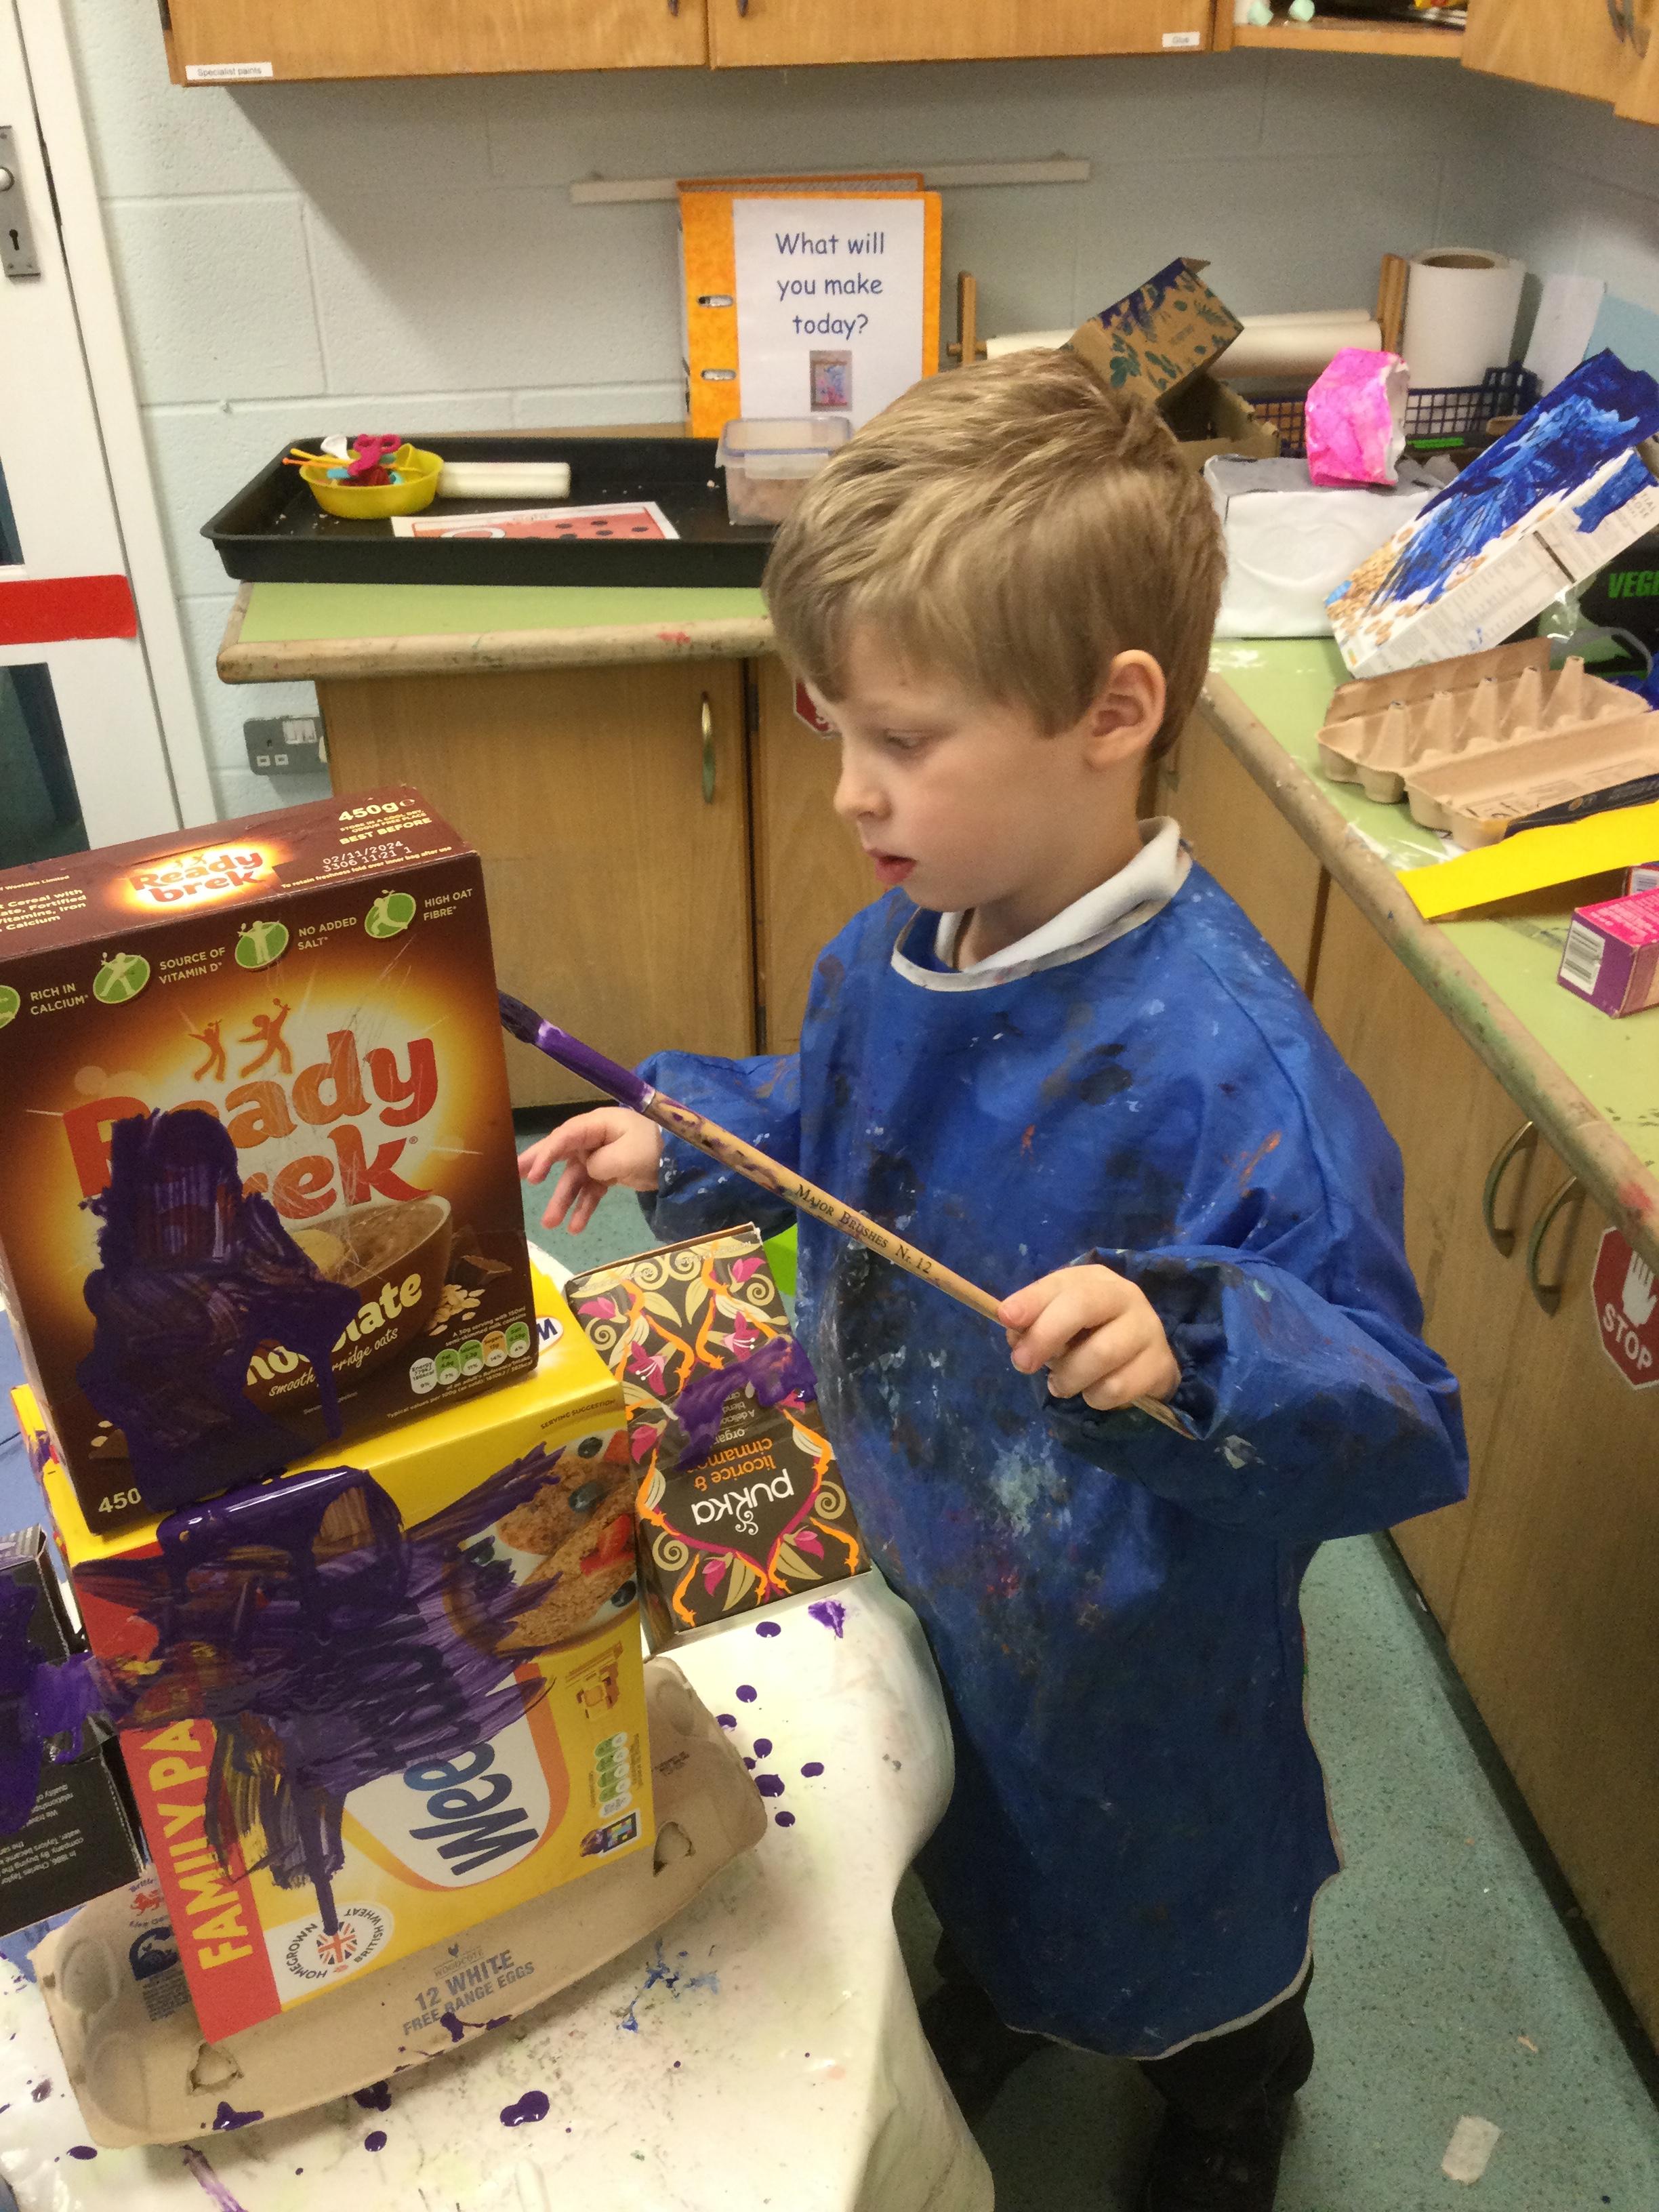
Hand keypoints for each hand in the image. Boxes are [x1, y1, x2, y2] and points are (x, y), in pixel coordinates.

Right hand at [518, 1109, 661, 1234]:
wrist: (684, 1162)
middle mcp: (595, 1138)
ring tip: (549, 1224)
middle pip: (562, 1153)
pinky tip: (575, 1227)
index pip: (565, 1138)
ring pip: (576, 1179)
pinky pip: (591, 1191)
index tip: (532, 1176)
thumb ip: (600, 1163)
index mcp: (598, 1125)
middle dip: (541, 1167)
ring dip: (563, 1201)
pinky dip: (584, 1208)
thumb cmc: (655, 1149)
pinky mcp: (610, 1174)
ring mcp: (602, 1157)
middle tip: (516, 1178)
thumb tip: (588, 1171)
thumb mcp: (627, 1154)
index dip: (547, 1155)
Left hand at [999, 1265, 1180, 1412]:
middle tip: (1022, 1364)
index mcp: (1094, 1280)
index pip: (1061, 1282)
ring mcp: (1147, 1329)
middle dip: (1046, 1335)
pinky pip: (1116, 1388)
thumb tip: (1016, 1337)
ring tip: (1060, 1384)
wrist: (1143, 1359)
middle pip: (1083, 1306)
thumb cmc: (1090, 1336)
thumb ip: (1034, 1324)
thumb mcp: (1059, 1323)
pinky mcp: (1159, 1364)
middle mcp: (1125, 1295)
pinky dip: (1094, 1397)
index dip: (1032, 1299)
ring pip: (1100, 1354)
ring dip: (1069, 1377)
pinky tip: (1093, 1391)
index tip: (1006, 1317)